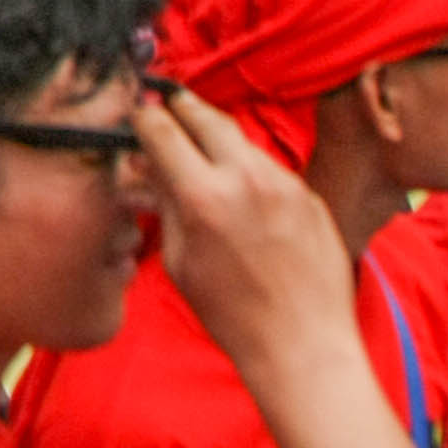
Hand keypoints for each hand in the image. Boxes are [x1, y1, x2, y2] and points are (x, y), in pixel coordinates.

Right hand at [141, 84, 357, 378]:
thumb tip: (149, 167)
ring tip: (205, 154)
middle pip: (206, 116)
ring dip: (218, 139)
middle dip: (182, 107)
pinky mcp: (309, 197)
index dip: (145, 117)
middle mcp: (246, 179)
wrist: (303, 344)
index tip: (139, 115)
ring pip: (241, 140)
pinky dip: (249, 170)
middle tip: (167, 102)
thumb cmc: (233, 315)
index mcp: (204, 197)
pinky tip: (243, 194)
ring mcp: (284, 185)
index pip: (163, 130)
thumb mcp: (180, 261)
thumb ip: (164, 205)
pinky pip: (271, 168)